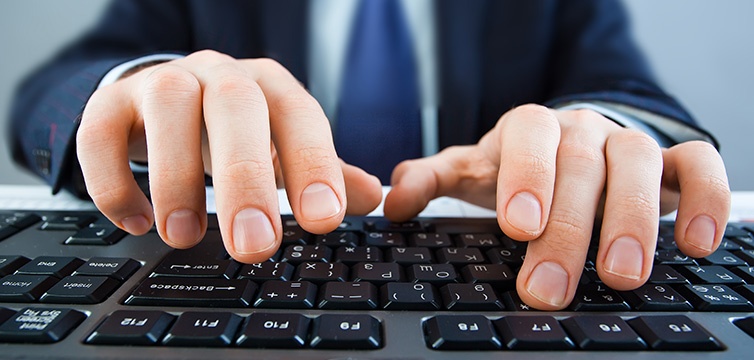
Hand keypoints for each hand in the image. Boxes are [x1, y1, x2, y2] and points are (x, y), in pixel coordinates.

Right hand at [77, 50, 381, 262]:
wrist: (162, 100)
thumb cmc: (233, 132)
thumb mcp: (279, 148)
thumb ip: (322, 172)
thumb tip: (372, 196)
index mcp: (269, 87)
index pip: (300, 117)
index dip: (313, 164)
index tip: (323, 219)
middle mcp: (219, 76)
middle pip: (236, 107)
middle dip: (245, 178)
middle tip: (253, 245)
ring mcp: (162, 83)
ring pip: (170, 109)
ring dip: (176, 178)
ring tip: (184, 237)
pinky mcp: (110, 104)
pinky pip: (100, 132)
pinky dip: (113, 180)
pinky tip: (136, 222)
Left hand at [384, 104, 729, 309]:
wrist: (578, 146)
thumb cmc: (522, 167)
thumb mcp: (474, 171)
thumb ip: (434, 181)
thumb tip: (393, 203)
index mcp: (529, 130)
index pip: (527, 138)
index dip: (524, 177)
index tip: (518, 227)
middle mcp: (581, 131)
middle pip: (580, 166)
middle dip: (567, 230)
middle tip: (550, 289)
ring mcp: (629, 142)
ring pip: (638, 166)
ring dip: (633, 221)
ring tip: (620, 277)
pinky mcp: (674, 161)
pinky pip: (699, 165)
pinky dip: (704, 198)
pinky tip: (696, 243)